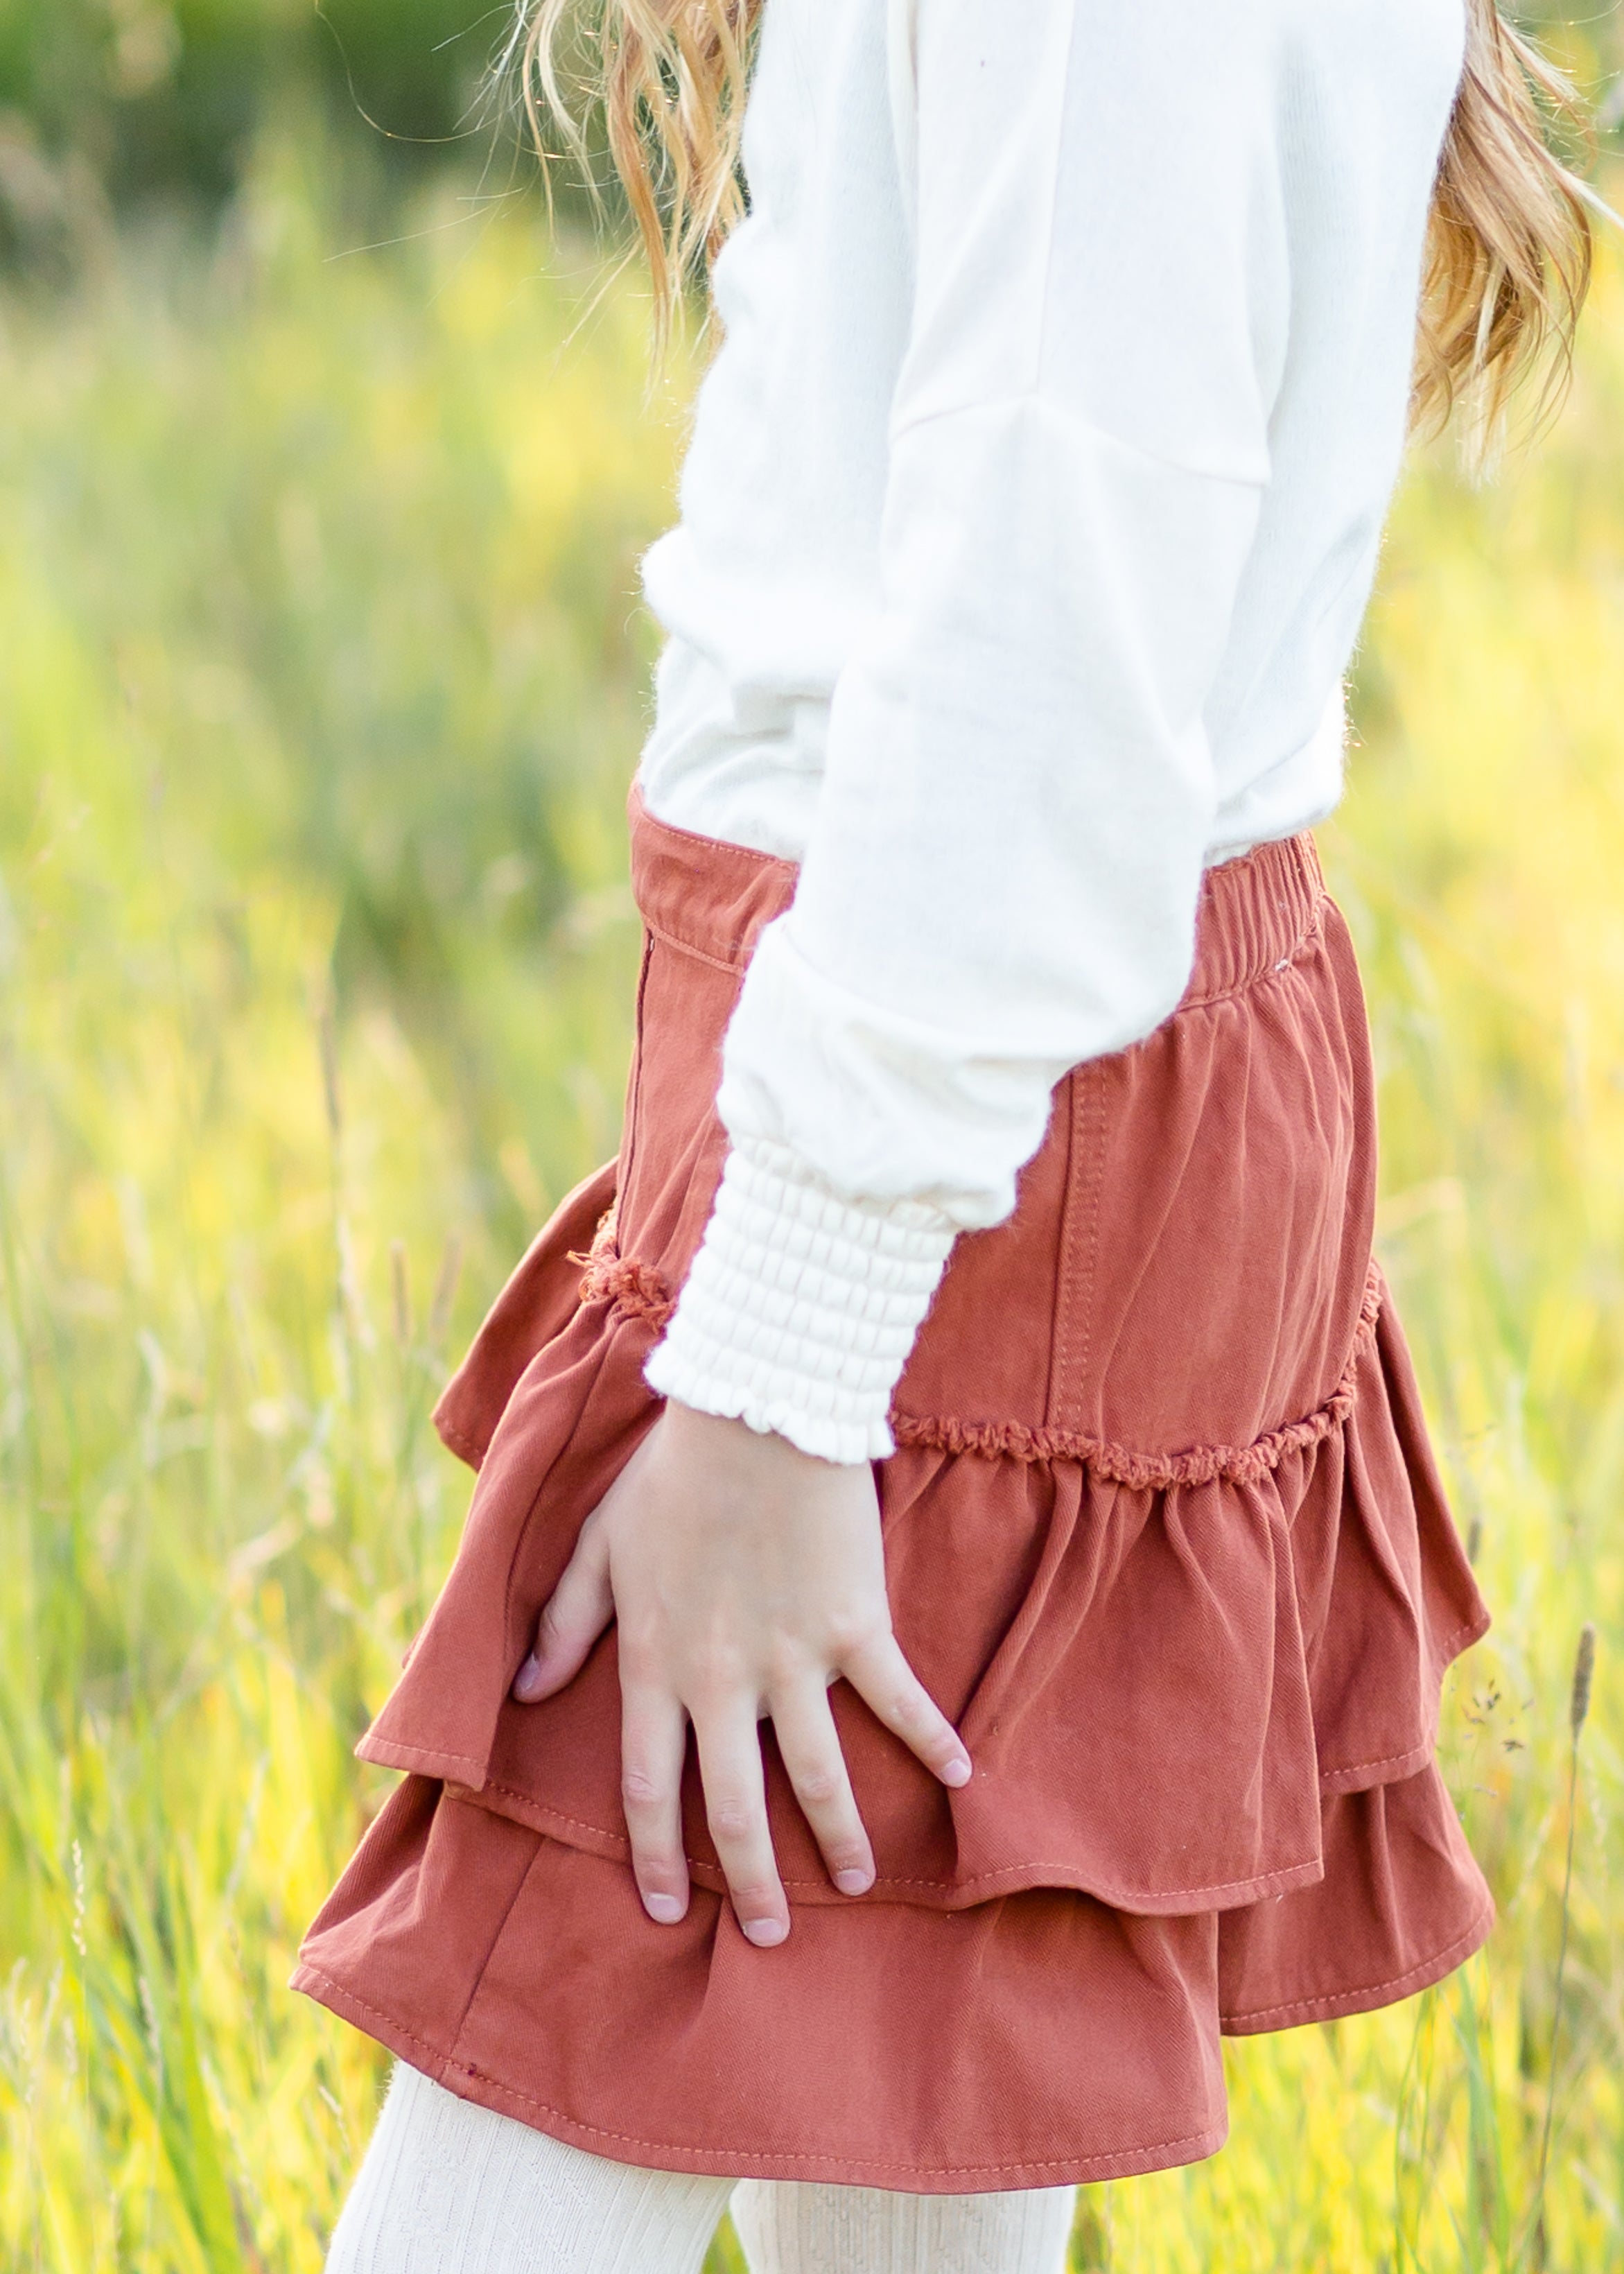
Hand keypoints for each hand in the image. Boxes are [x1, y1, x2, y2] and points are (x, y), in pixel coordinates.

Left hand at [510, 1402, 970, 1945]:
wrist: (754, 1413)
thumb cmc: (672, 1473)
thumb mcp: (598, 1546)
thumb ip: (563, 1626)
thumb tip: (522, 1693)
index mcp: (655, 1664)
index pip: (647, 1786)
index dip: (654, 1854)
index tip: (662, 1909)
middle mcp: (720, 1681)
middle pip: (732, 1807)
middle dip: (749, 1882)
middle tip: (767, 1937)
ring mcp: (792, 1659)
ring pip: (816, 1776)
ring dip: (840, 1839)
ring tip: (859, 1884)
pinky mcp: (854, 1626)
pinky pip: (897, 1701)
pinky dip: (930, 1742)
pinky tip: (959, 1780)